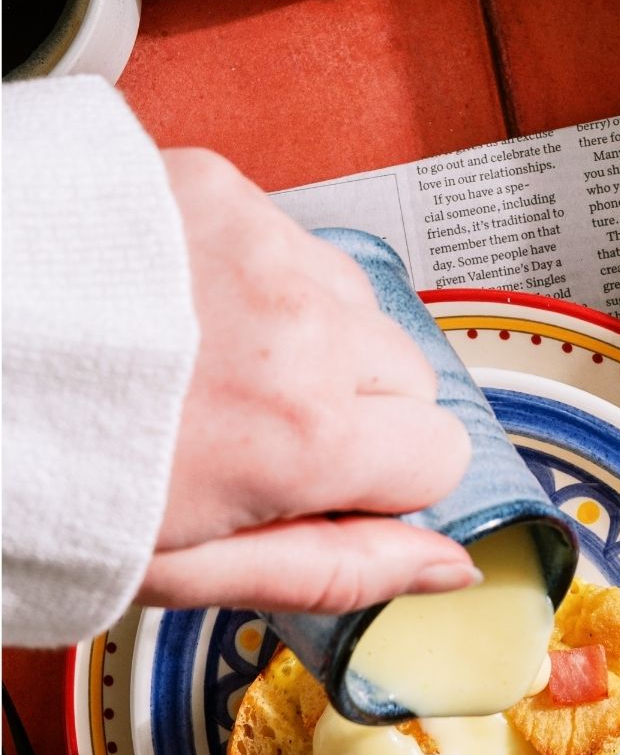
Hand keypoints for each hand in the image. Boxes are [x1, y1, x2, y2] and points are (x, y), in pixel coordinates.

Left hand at [139, 149, 474, 613]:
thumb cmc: (29, 473)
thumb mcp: (179, 567)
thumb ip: (332, 567)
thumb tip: (444, 568)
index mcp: (301, 434)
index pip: (439, 454)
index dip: (374, 485)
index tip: (313, 488)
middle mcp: (299, 324)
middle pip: (404, 372)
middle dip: (349, 410)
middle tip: (248, 433)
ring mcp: (259, 243)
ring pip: (350, 299)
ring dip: (303, 336)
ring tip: (202, 364)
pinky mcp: (215, 187)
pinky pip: (285, 238)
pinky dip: (249, 274)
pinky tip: (178, 308)